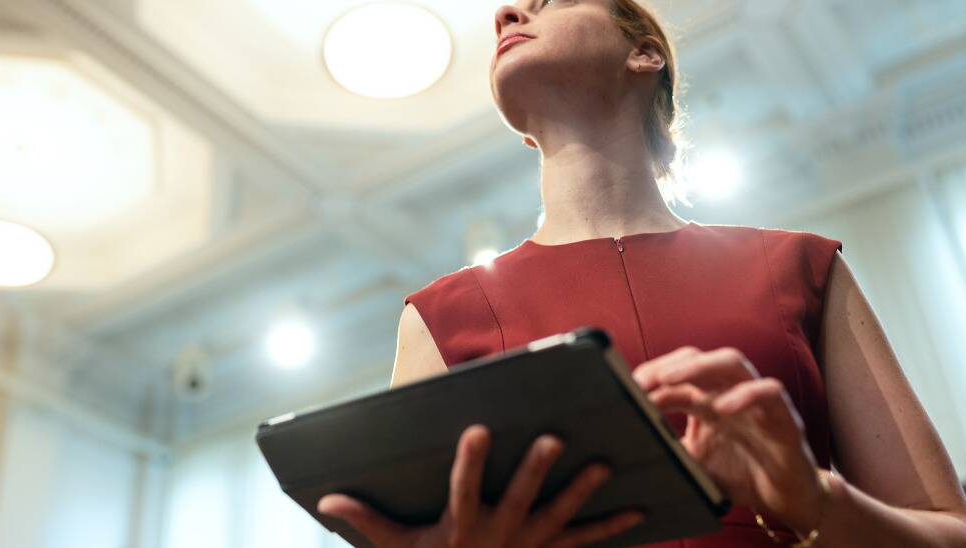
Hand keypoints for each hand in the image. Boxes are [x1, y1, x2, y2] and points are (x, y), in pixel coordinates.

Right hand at [316, 424, 644, 546]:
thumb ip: (367, 520)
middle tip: (554, 439)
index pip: (464, 490)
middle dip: (537, 470)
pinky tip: (638, 510)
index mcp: (462, 528)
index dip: (470, 461)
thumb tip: (326, 501)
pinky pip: (585, 543)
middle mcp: (499, 537)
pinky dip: (612, 527)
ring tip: (603, 465)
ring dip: (582, 493)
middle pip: (521, 499)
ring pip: (559, 517)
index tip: (476, 429)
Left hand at [631, 346, 829, 532]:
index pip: (675, 373)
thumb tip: (627, 446)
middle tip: (640, 381)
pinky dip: (746, 394)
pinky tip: (722, 407)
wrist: (786, 501)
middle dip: (667, 364)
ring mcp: (756, 400)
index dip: (650, 378)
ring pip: (732, 362)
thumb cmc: (739, 475)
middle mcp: (729, 392)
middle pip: (698, 358)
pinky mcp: (784, 416)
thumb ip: (667, 449)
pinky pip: (769, 392)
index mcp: (706, 399)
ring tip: (668, 379)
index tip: (625, 389)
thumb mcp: (693, 463)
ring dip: (698, 366)